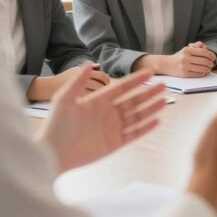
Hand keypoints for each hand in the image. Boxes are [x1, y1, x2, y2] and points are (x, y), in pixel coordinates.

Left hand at [38, 63, 166, 172]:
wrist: (52, 153)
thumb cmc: (56, 125)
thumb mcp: (64, 99)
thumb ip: (78, 81)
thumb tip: (89, 63)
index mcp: (98, 101)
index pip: (121, 88)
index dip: (135, 80)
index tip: (149, 73)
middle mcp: (108, 113)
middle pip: (133, 101)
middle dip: (148, 93)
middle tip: (164, 85)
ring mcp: (112, 128)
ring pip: (137, 116)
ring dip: (151, 108)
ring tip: (164, 101)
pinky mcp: (114, 143)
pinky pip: (134, 134)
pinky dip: (146, 128)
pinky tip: (157, 121)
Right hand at [143, 44, 216, 76]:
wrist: (166, 64)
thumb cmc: (179, 56)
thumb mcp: (186, 49)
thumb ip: (196, 46)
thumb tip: (204, 46)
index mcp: (187, 50)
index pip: (204, 52)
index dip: (211, 55)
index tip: (213, 58)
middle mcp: (185, 58)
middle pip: (205, 61)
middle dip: (211, 63)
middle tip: (212, 64)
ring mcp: (185, 66)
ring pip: (203, 68)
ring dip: (208, 69)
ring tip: (208, 68)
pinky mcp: (185, 74)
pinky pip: (198, 74)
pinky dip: (203, 73)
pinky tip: (203, 71)